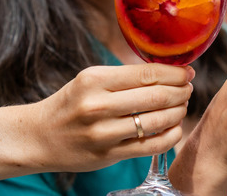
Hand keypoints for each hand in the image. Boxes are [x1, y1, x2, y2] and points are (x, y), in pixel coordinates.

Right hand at [30, 64, 193, 171]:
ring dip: (179, 112)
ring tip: (182, 106)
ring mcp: (103, 133)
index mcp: (95, 80)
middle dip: (181, 92)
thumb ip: (127, 77)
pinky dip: (171, 134)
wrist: (38, 137)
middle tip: (188, 89)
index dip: (175, 73)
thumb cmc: (72, 104)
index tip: (187, 72)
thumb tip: (171, 71)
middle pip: (157, 97)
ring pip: (158, 121)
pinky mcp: (108, 155)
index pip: (148, 73)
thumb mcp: (91, 80)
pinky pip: (152, 146)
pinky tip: (174, 127)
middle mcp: (98, 106)